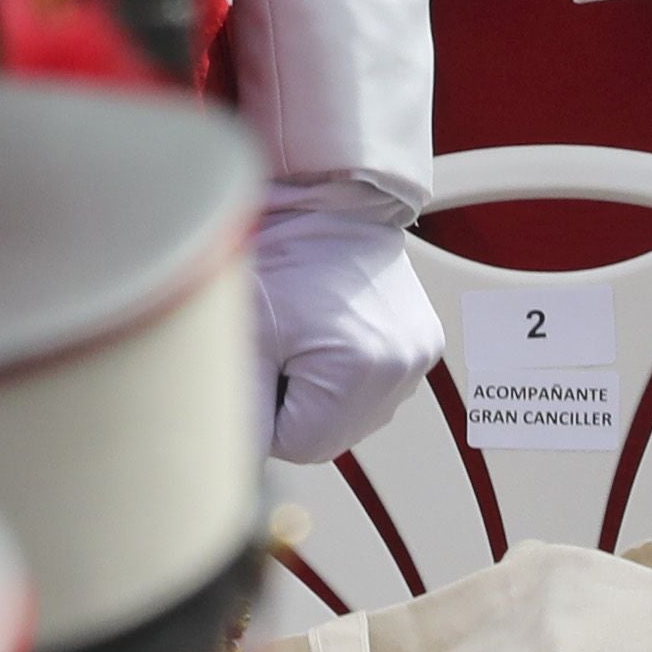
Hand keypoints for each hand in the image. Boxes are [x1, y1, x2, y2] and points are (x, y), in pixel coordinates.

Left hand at [255, 181, 442, 463]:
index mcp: (360, 367)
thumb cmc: (281, 251)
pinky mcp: (422, 343)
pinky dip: (344, 374)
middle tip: (271, 352)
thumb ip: (239, 401)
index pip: (298, 445)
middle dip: (291, 406)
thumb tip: (229, 454)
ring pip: (352, 415)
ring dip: (319, 393)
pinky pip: (374, 388)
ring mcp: (417, 356)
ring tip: (299, 335)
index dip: (263, 417)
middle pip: (330, 435)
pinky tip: (324, 333)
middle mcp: (401, 368)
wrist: (326, 198)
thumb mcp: (245, 332)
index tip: (251, 378)